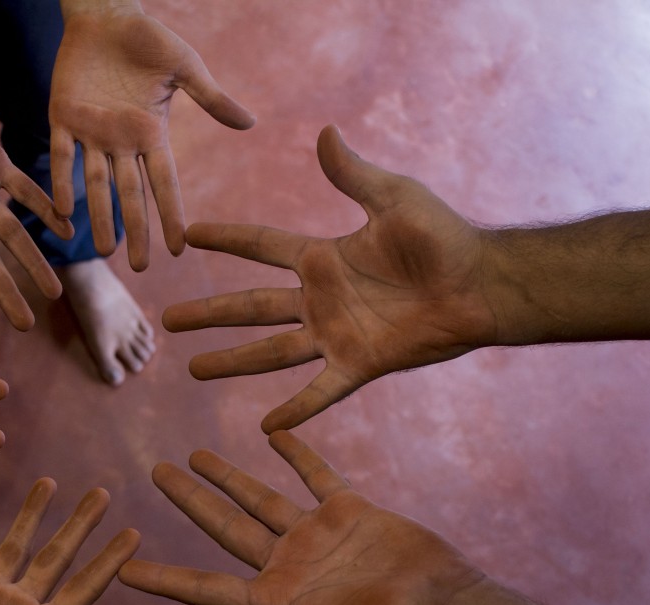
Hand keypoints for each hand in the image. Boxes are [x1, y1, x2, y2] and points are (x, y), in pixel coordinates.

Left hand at [50, 8, 254, 270]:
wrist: (105, 13)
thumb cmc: (148, 38)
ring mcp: (92, 132)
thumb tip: (251, 122)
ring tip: (104, 252)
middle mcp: (122, 142)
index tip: (179, 248)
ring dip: (100, 218)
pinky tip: (64, 209)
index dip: (170, 215)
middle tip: (140, 268)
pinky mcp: (63, 117)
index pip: (164, 184)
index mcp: (152, 134)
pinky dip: (62, 180)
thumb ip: (212, 98)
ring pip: (97, 184)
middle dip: (137, 231)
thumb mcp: (186, 67)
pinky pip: (61, 155)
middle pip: (131, 195)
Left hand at [119, 430, 482, 604]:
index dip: (164, 578)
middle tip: (154, 473)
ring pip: (261, 497)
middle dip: (189, 501)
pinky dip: (295, 453)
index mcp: (273, 602)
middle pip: (224, 528)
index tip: (123, 567)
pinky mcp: (351, 511)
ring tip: (194, 454)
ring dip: (229, 476)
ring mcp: (318, 536)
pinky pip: (315, 474)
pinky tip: (271, 433)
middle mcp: (288, 566)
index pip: (204, 588)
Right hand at [169, 125, 497, 431]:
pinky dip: (296, 409)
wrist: (481, 284)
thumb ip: (353, 174)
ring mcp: (335, 335)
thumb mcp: (393, 198)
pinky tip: (266, 427)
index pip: (260, 248)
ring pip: (270, 352)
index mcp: (323, 257)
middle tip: (169, 321)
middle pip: (250, 307)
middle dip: (209, 314)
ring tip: (194, 370)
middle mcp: (320, 299)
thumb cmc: (443, 237)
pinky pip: (320, 390)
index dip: (225, 240)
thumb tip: (324, 131)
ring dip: (232, 361)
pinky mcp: (359, 364)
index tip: (188, 237)